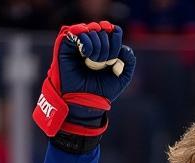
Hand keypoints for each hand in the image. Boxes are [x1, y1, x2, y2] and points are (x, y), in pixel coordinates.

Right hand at [32, 20, 135, 146]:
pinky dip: (86, 41)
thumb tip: (125, 48)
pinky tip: (86, 54)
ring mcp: (78, 43)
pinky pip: (78, 31)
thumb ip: (129, 63)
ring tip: (94, 61)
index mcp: (104, 48)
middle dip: (107, 46)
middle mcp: (91, 43)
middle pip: (103, 28)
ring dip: (97, 45)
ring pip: (92, 28)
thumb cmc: (100, 92)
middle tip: (103, 62)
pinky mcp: (66, 44)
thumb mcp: (122, 79)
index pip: (113, 31)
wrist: (84, 102)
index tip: (114, 56)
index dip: (116, 38)